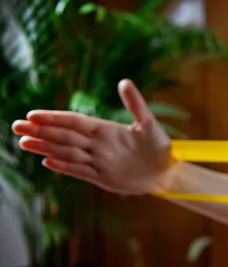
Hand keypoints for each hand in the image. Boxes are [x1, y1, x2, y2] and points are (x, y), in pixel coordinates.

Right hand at [12, 80, 173, 194]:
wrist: (166, 172)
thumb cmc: (160, 146)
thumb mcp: (149, 124)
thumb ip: (136, 104)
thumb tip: (124, 82)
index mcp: (105, 129)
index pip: (74, 122)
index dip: (54, 119)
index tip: (32, 115)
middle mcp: (98, 145)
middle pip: (64, 137)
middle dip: (40, 132)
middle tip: (15, 127)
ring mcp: (98, 161)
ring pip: (67, 153)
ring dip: (45, 148)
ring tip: (23, 143)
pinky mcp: (102, 178)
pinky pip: (79, 171)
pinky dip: (64, 167)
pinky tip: (46, 161)